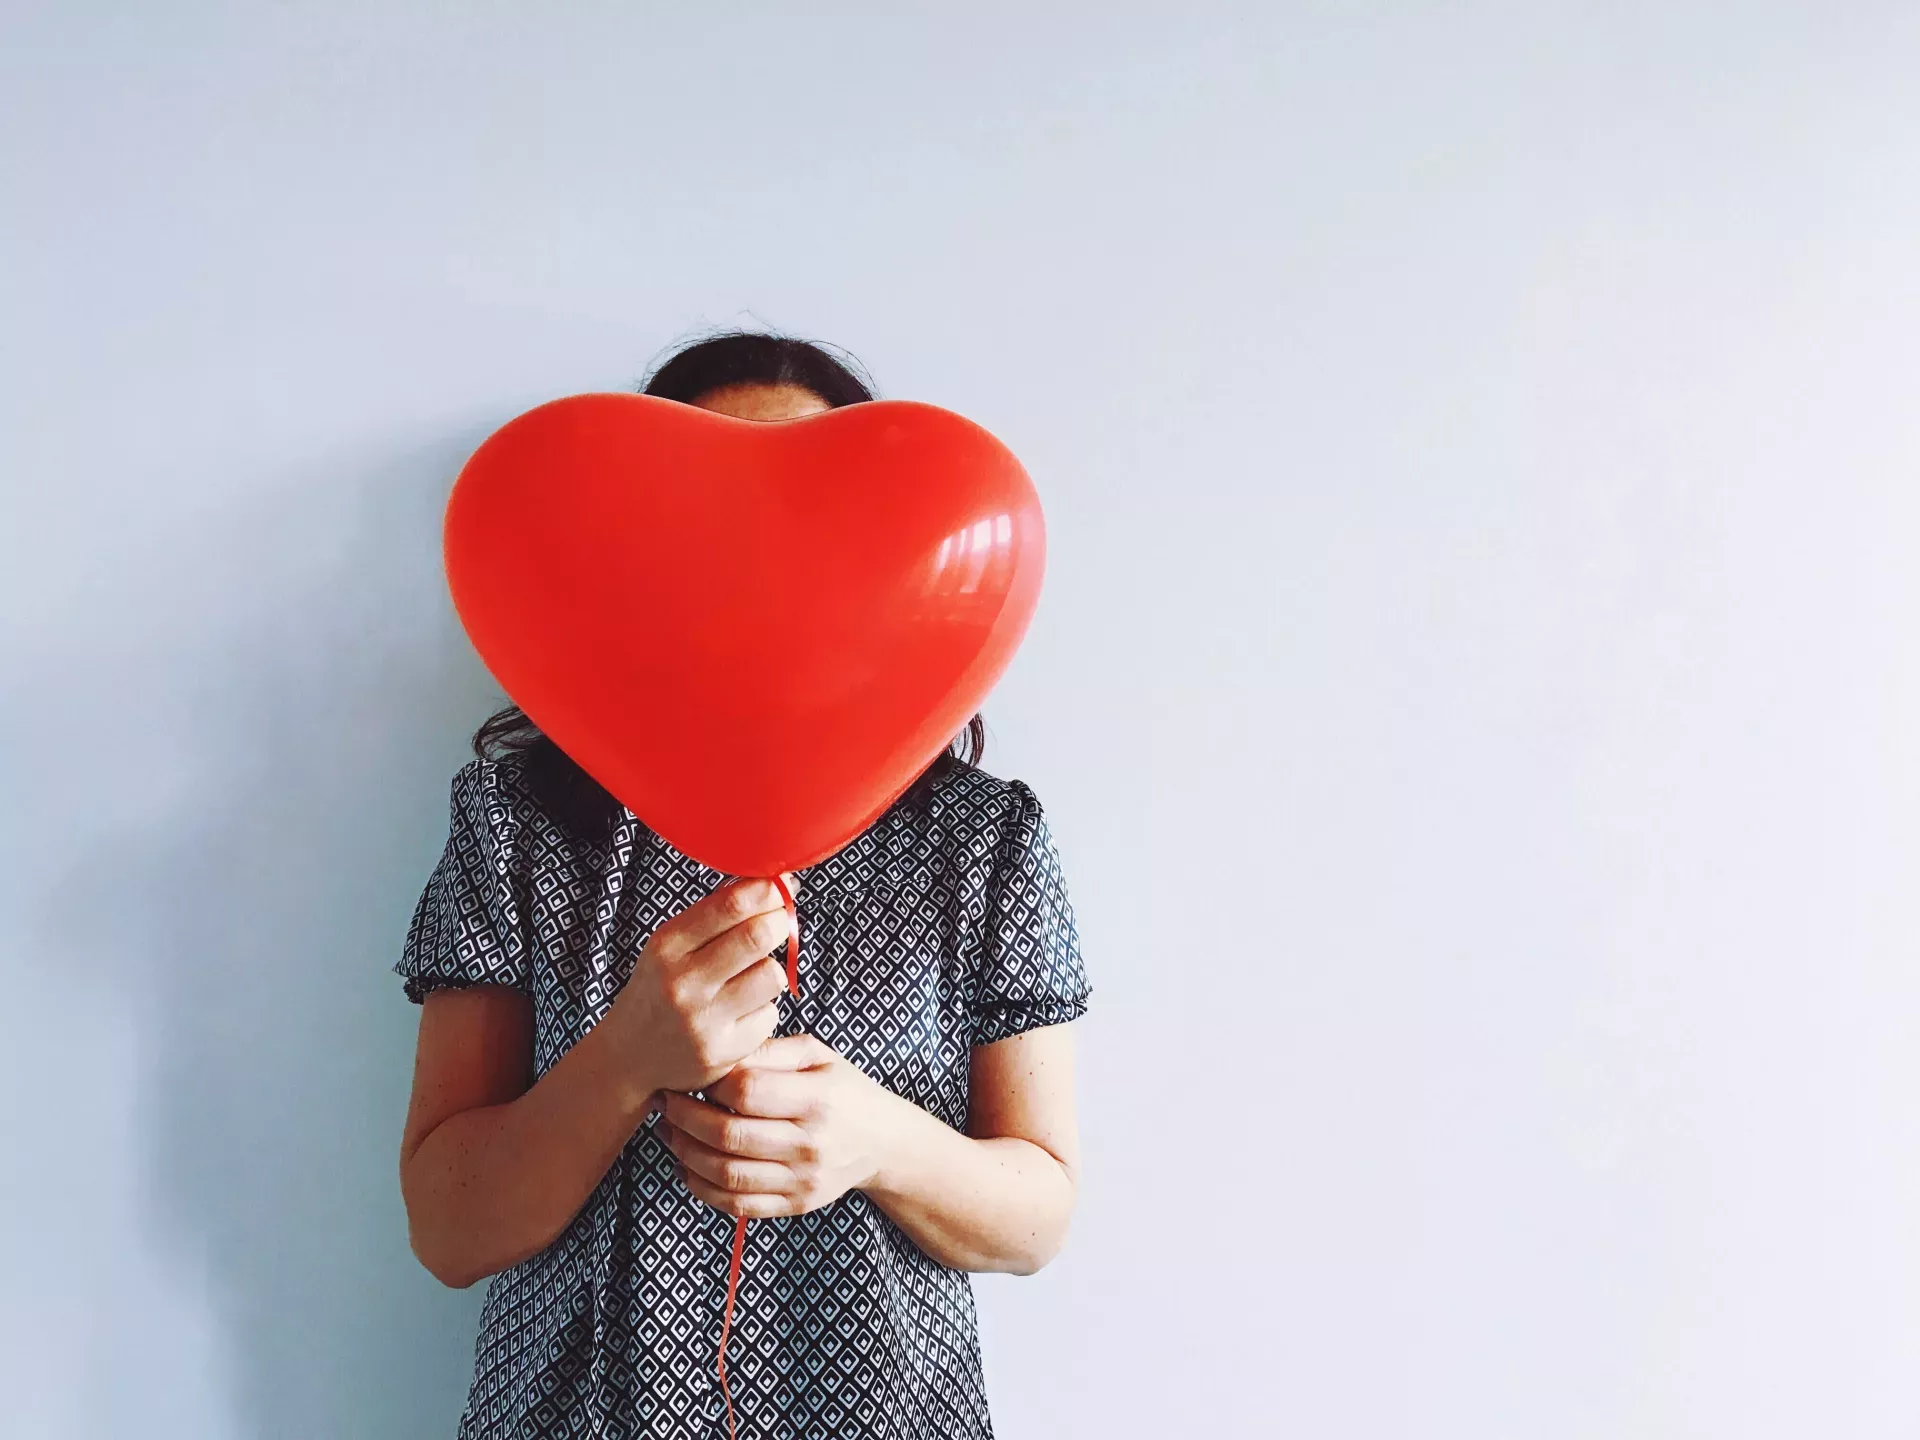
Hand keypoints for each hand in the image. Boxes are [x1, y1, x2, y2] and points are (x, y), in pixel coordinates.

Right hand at [603, 874, 798, 1101]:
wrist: (628, 1056)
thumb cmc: (660, 989)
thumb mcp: (671, 946)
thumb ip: (714, 916)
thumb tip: (771, 887)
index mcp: (667, 946)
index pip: (730, 905)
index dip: (766, 892)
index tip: (778, 888)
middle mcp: (682, 982)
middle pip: (757, 936)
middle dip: (779, 922)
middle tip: (779, 922)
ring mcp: (703, 1020)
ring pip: (772, 975)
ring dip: (770, 970)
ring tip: (751, 976)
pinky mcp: (723, 1051)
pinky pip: (770, 1014)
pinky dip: (763, 1009)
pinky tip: (740, 1013)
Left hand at [658, 1034, 904, 1218]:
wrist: (883, 1141)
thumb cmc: (843, 1090)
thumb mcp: (818, 1055)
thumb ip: (771, 1051)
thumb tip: (723, 1054)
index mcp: (817, 1098)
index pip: (747, 1092)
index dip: (710, 1082)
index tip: (694, 1072)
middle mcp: (810, 1143)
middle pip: (729, 1135)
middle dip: (684, 1117)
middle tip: (666, 1100)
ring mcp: (802, 1180)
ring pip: (726, 1174)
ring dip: (685, 1152)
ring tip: (670, 1131)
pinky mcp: (794, 1204)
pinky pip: (736, 1204)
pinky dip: (701, 1187)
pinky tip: (687, 1165)